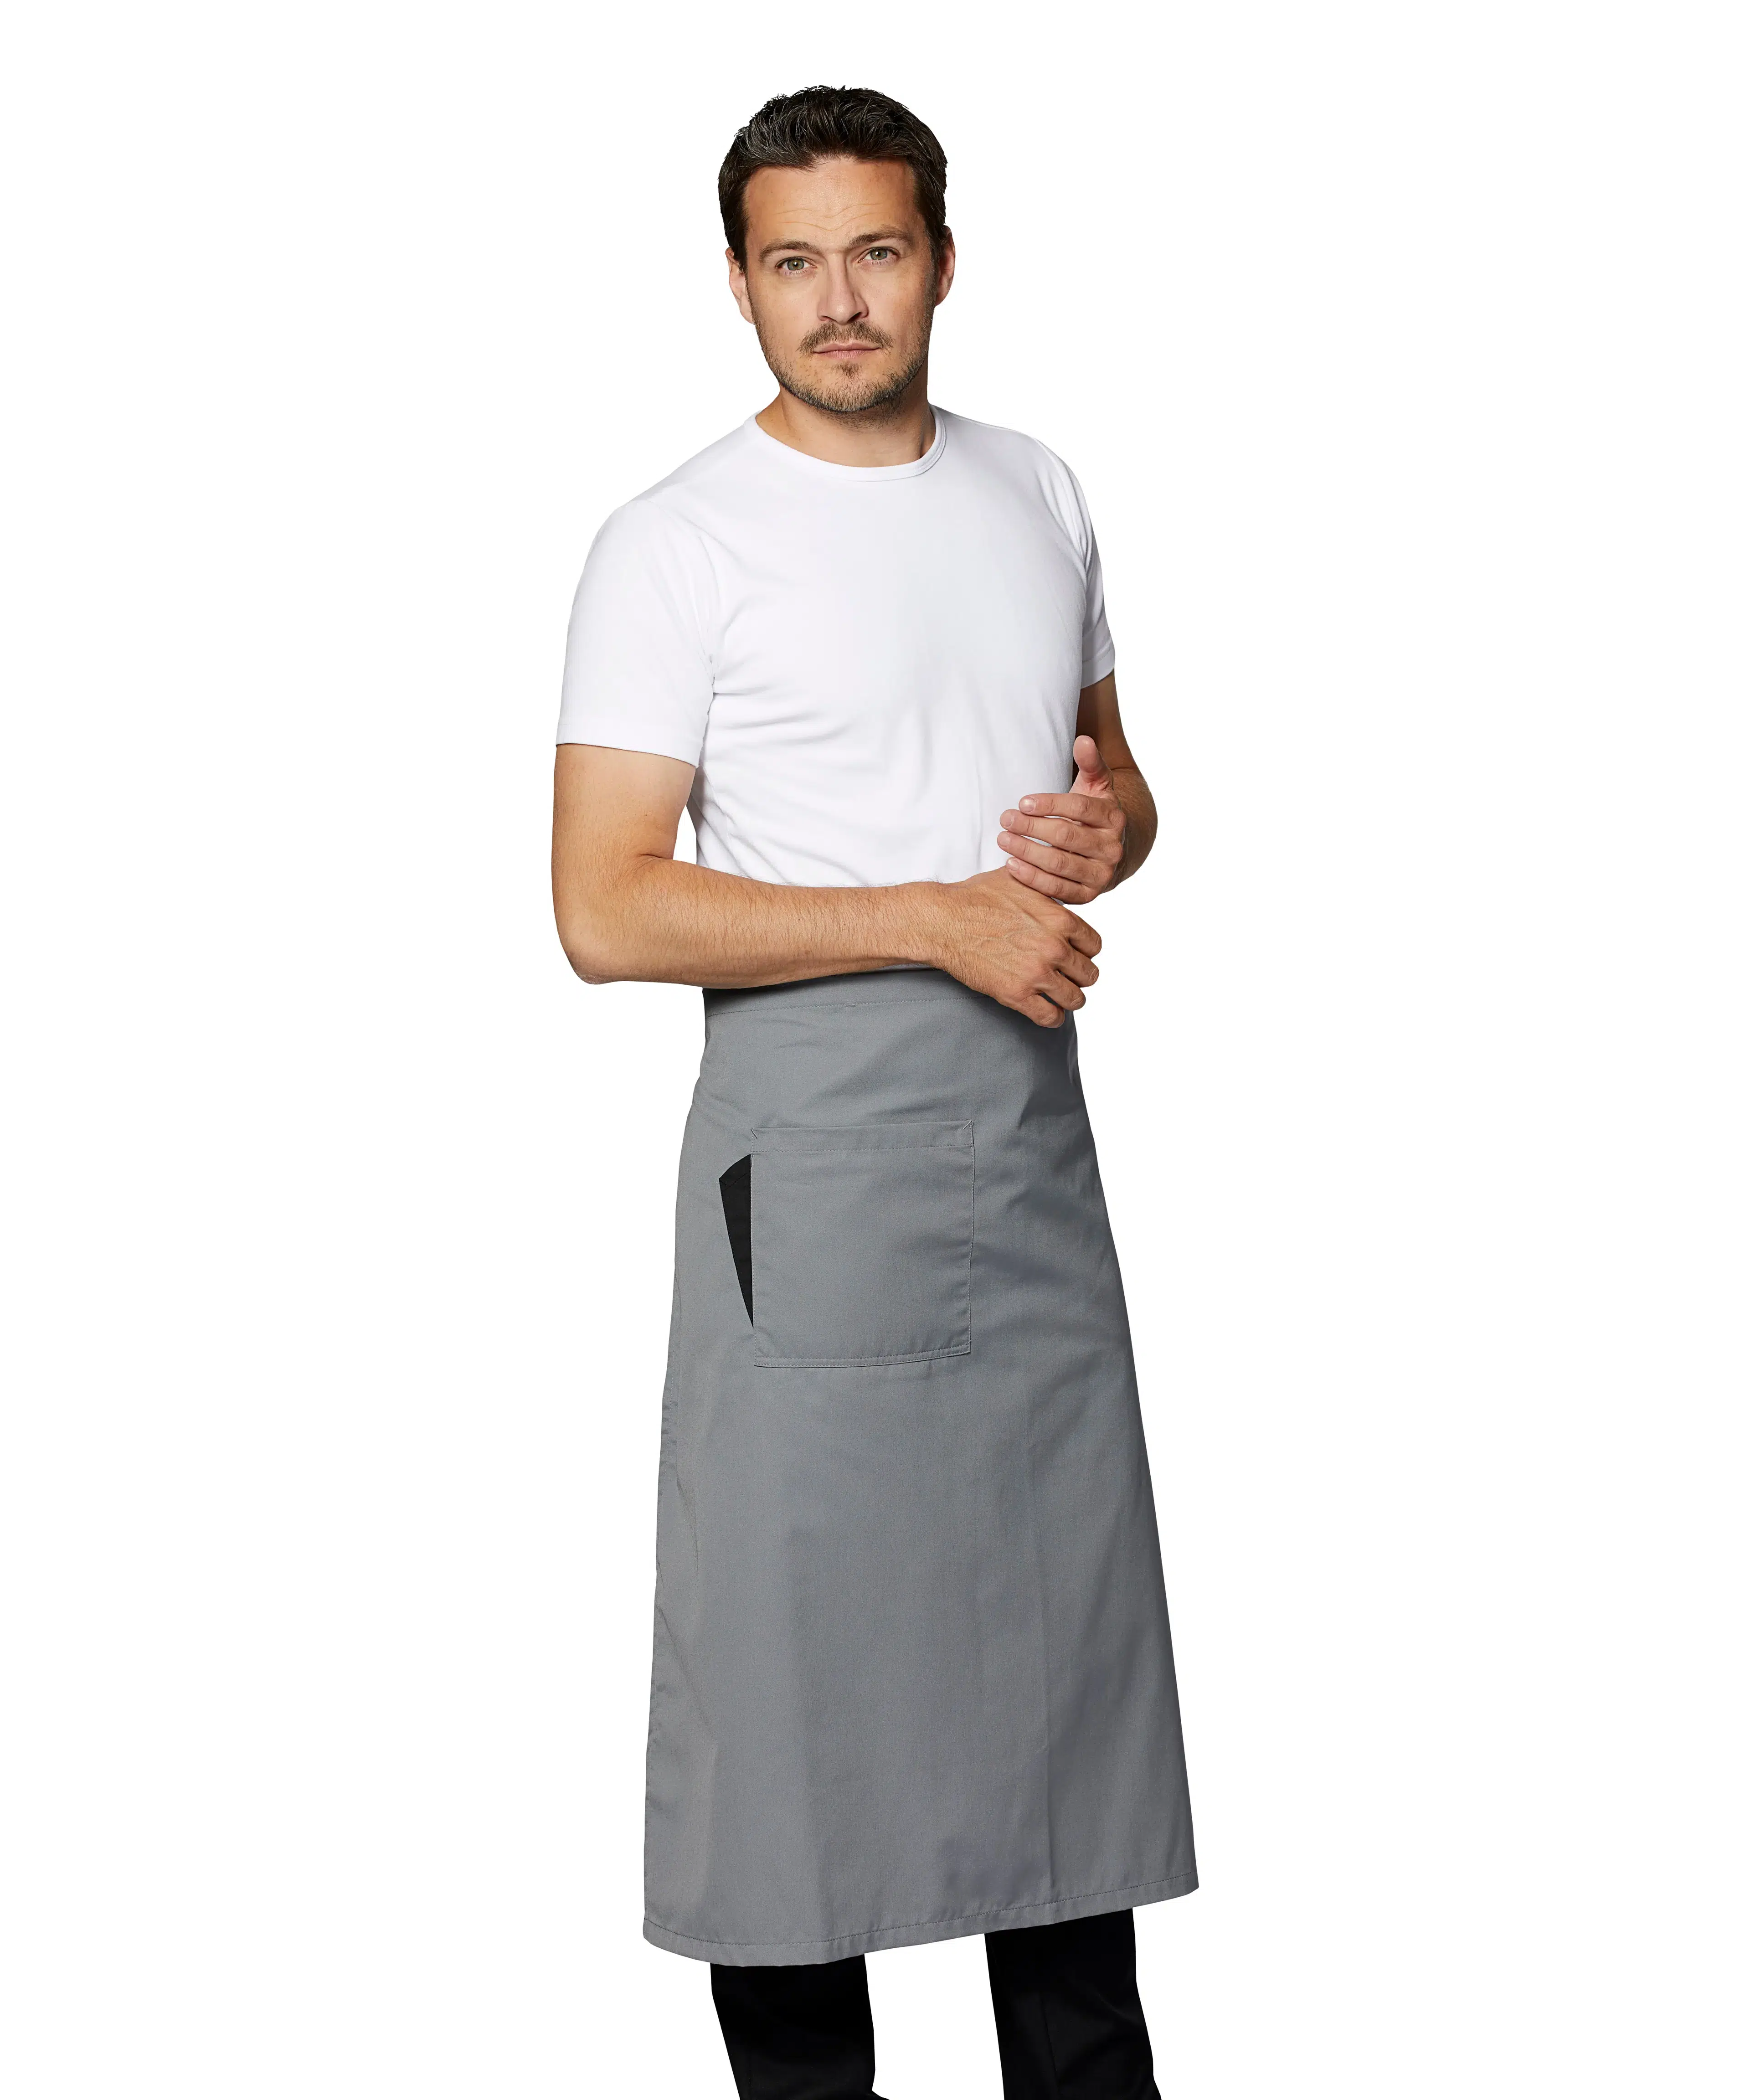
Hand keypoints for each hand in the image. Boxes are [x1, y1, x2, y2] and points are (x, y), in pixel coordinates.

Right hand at [916, 869, 1100, 1028]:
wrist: (943, 921)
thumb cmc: (975, 897)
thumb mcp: (1018, 880)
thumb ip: (1045, 887)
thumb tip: (1054, 883)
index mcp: (1060, 920)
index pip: (1094, 945)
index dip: (1085, 951)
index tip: (1074, 954)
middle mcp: (1054, 948)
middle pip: (1089, 974)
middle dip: (1078, 975)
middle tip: (1065, 975)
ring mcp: (1037, 974)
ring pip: (1075, 999)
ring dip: (1068, 998)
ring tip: (1058, 995)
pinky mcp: (1017, 995)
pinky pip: (1050, 1017)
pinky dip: (1052, 1017)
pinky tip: (1045, 1010)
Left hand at [997, 735, 1126, 904]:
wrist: (1112, 850)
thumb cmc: (1095, 813)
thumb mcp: (1097, 786)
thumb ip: (1091, 763)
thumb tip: (1084, 739)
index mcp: (1114, 817)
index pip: (1080, 809)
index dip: (1049, 804)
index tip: (1022, 802)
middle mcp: (1112, 848)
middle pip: (1067, 837)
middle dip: (1032, 828)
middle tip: (1005, 819)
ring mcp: (1102, 874)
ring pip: (1060, 864)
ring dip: (1028, 853)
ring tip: (1003, 840)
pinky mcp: (1089, 895)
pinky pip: (1058, 889)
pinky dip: (1033, 879)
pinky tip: (1011, 866)